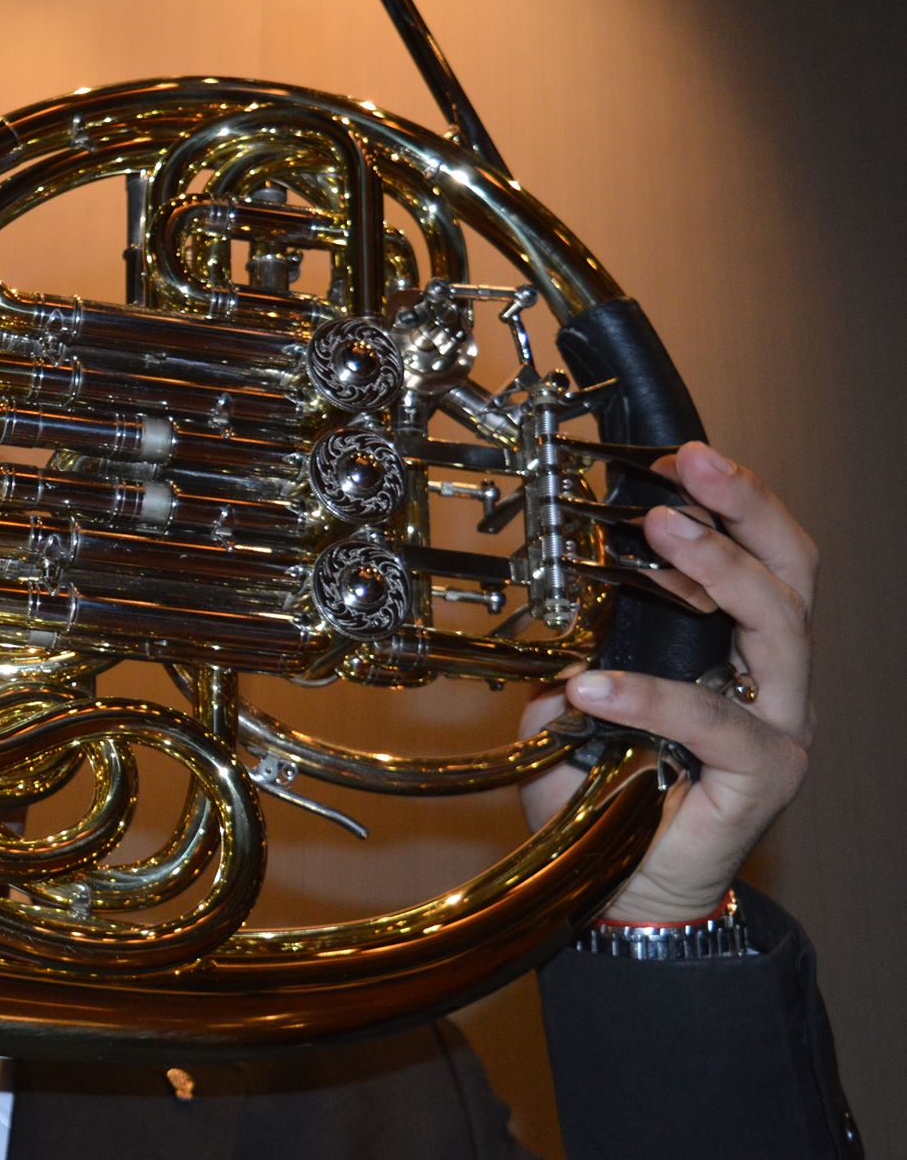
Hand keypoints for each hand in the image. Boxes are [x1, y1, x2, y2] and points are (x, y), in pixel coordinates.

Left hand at [516, 441, 815, 923]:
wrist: (620, 889)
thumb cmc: (607, 793)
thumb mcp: (576, 699)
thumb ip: (580, 649)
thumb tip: (555, 597)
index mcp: (739, 652)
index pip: (763, 559)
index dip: (732, 503)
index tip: (680, 457)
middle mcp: (775, 682)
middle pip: (793, 574)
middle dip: (746, 509)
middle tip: (691, 468)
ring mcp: (780, 728)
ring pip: (779, 629)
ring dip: (719, 570)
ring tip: (661, 534)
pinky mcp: (764, 777)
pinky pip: (715, 721)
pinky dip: (651, 694)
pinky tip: (592, 685)